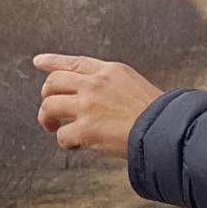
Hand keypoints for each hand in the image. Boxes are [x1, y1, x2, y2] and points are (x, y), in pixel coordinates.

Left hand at [34, 53, 163, 158]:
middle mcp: (95, 84)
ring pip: (49, 106)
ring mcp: (88, 106)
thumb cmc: (159, 114)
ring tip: (53, 128)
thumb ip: (113, 86)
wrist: (168, 130)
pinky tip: (76, 145)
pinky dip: (65, 142)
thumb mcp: (136, 85)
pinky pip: (62, 135)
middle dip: (47, 96)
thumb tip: (93, 97)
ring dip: (46, 119)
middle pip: (53, 83)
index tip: (38, 62)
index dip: (52, 62)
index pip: (74, 62)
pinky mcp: (86, 129)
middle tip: (51, 111)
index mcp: (110, 71)